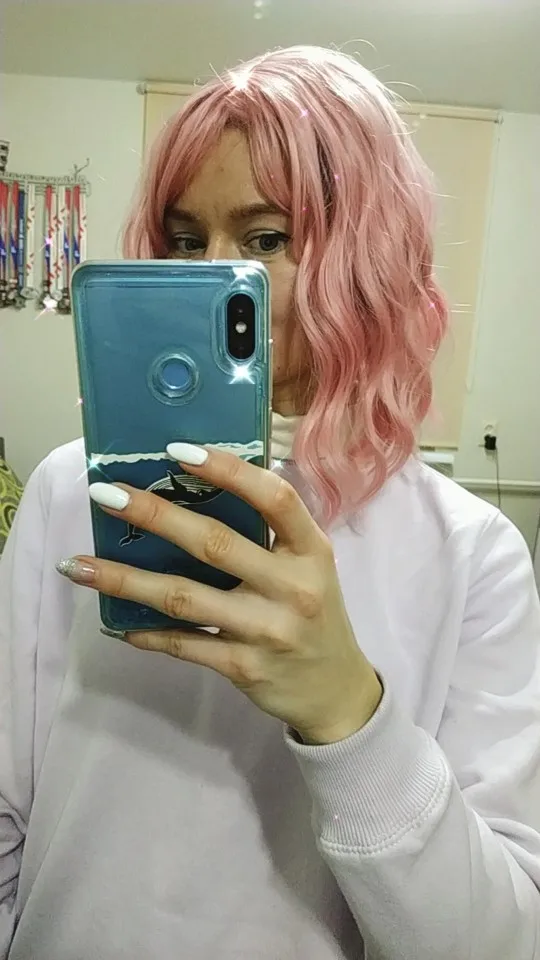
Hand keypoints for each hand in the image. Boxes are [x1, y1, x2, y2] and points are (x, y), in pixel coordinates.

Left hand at [59, 445, 381, 744]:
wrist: (336, 690)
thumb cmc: (315, 613)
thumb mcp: (310, 565)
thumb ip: (271, 532)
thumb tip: (204, 483)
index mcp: (312, 550)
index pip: (274, 499)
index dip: (229, 470)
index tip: (178, 450)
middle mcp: (292, 587)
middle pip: (214, 543)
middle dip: (154, 515)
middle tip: (105, 494)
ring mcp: (267, 630)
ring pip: (184, 597)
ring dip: (125, 579)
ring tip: (76, 564)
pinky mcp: (244, 668)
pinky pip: (184, 644)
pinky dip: (146, 632)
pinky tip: (116, 621)